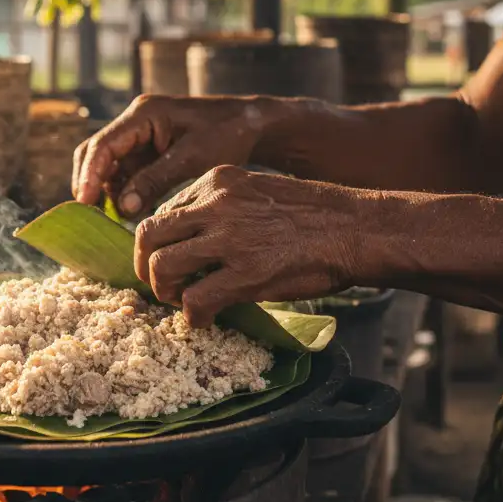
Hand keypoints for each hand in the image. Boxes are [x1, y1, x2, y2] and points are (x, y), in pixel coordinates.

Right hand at [72, 94, 273, 216]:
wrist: (250, 124)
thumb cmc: (226, 134)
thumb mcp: (191, 159)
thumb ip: (155, 181)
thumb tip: (122, 208)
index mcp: (144, 114)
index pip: (103, 145)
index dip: (90, 175)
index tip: (85, 202)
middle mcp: (135, 121)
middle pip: (96, 152)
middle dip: (91, 182)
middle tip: (91, 214)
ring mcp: (140, 135)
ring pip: (108, 164)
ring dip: (108, 190)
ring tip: (115, 217)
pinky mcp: (147, 149)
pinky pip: (125, 171)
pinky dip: (123, 190)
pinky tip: (129, 210)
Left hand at [135, 166, 374, 326]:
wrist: (356, 229)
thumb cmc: (313, 215)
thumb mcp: (257, 192)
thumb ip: (221, 208)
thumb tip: (192, 242)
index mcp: (217, 180)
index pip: (164, 210)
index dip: (160, 241)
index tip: (168, 259)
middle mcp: (215, 203)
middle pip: (149, 234)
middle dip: (146, 265)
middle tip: (161, 284)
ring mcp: (228, 238)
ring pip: (163, 266)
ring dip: (164, 291)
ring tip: (181, 302)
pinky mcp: (244, 273)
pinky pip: (196, 299)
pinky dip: (193, 316)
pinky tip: (206, 320)